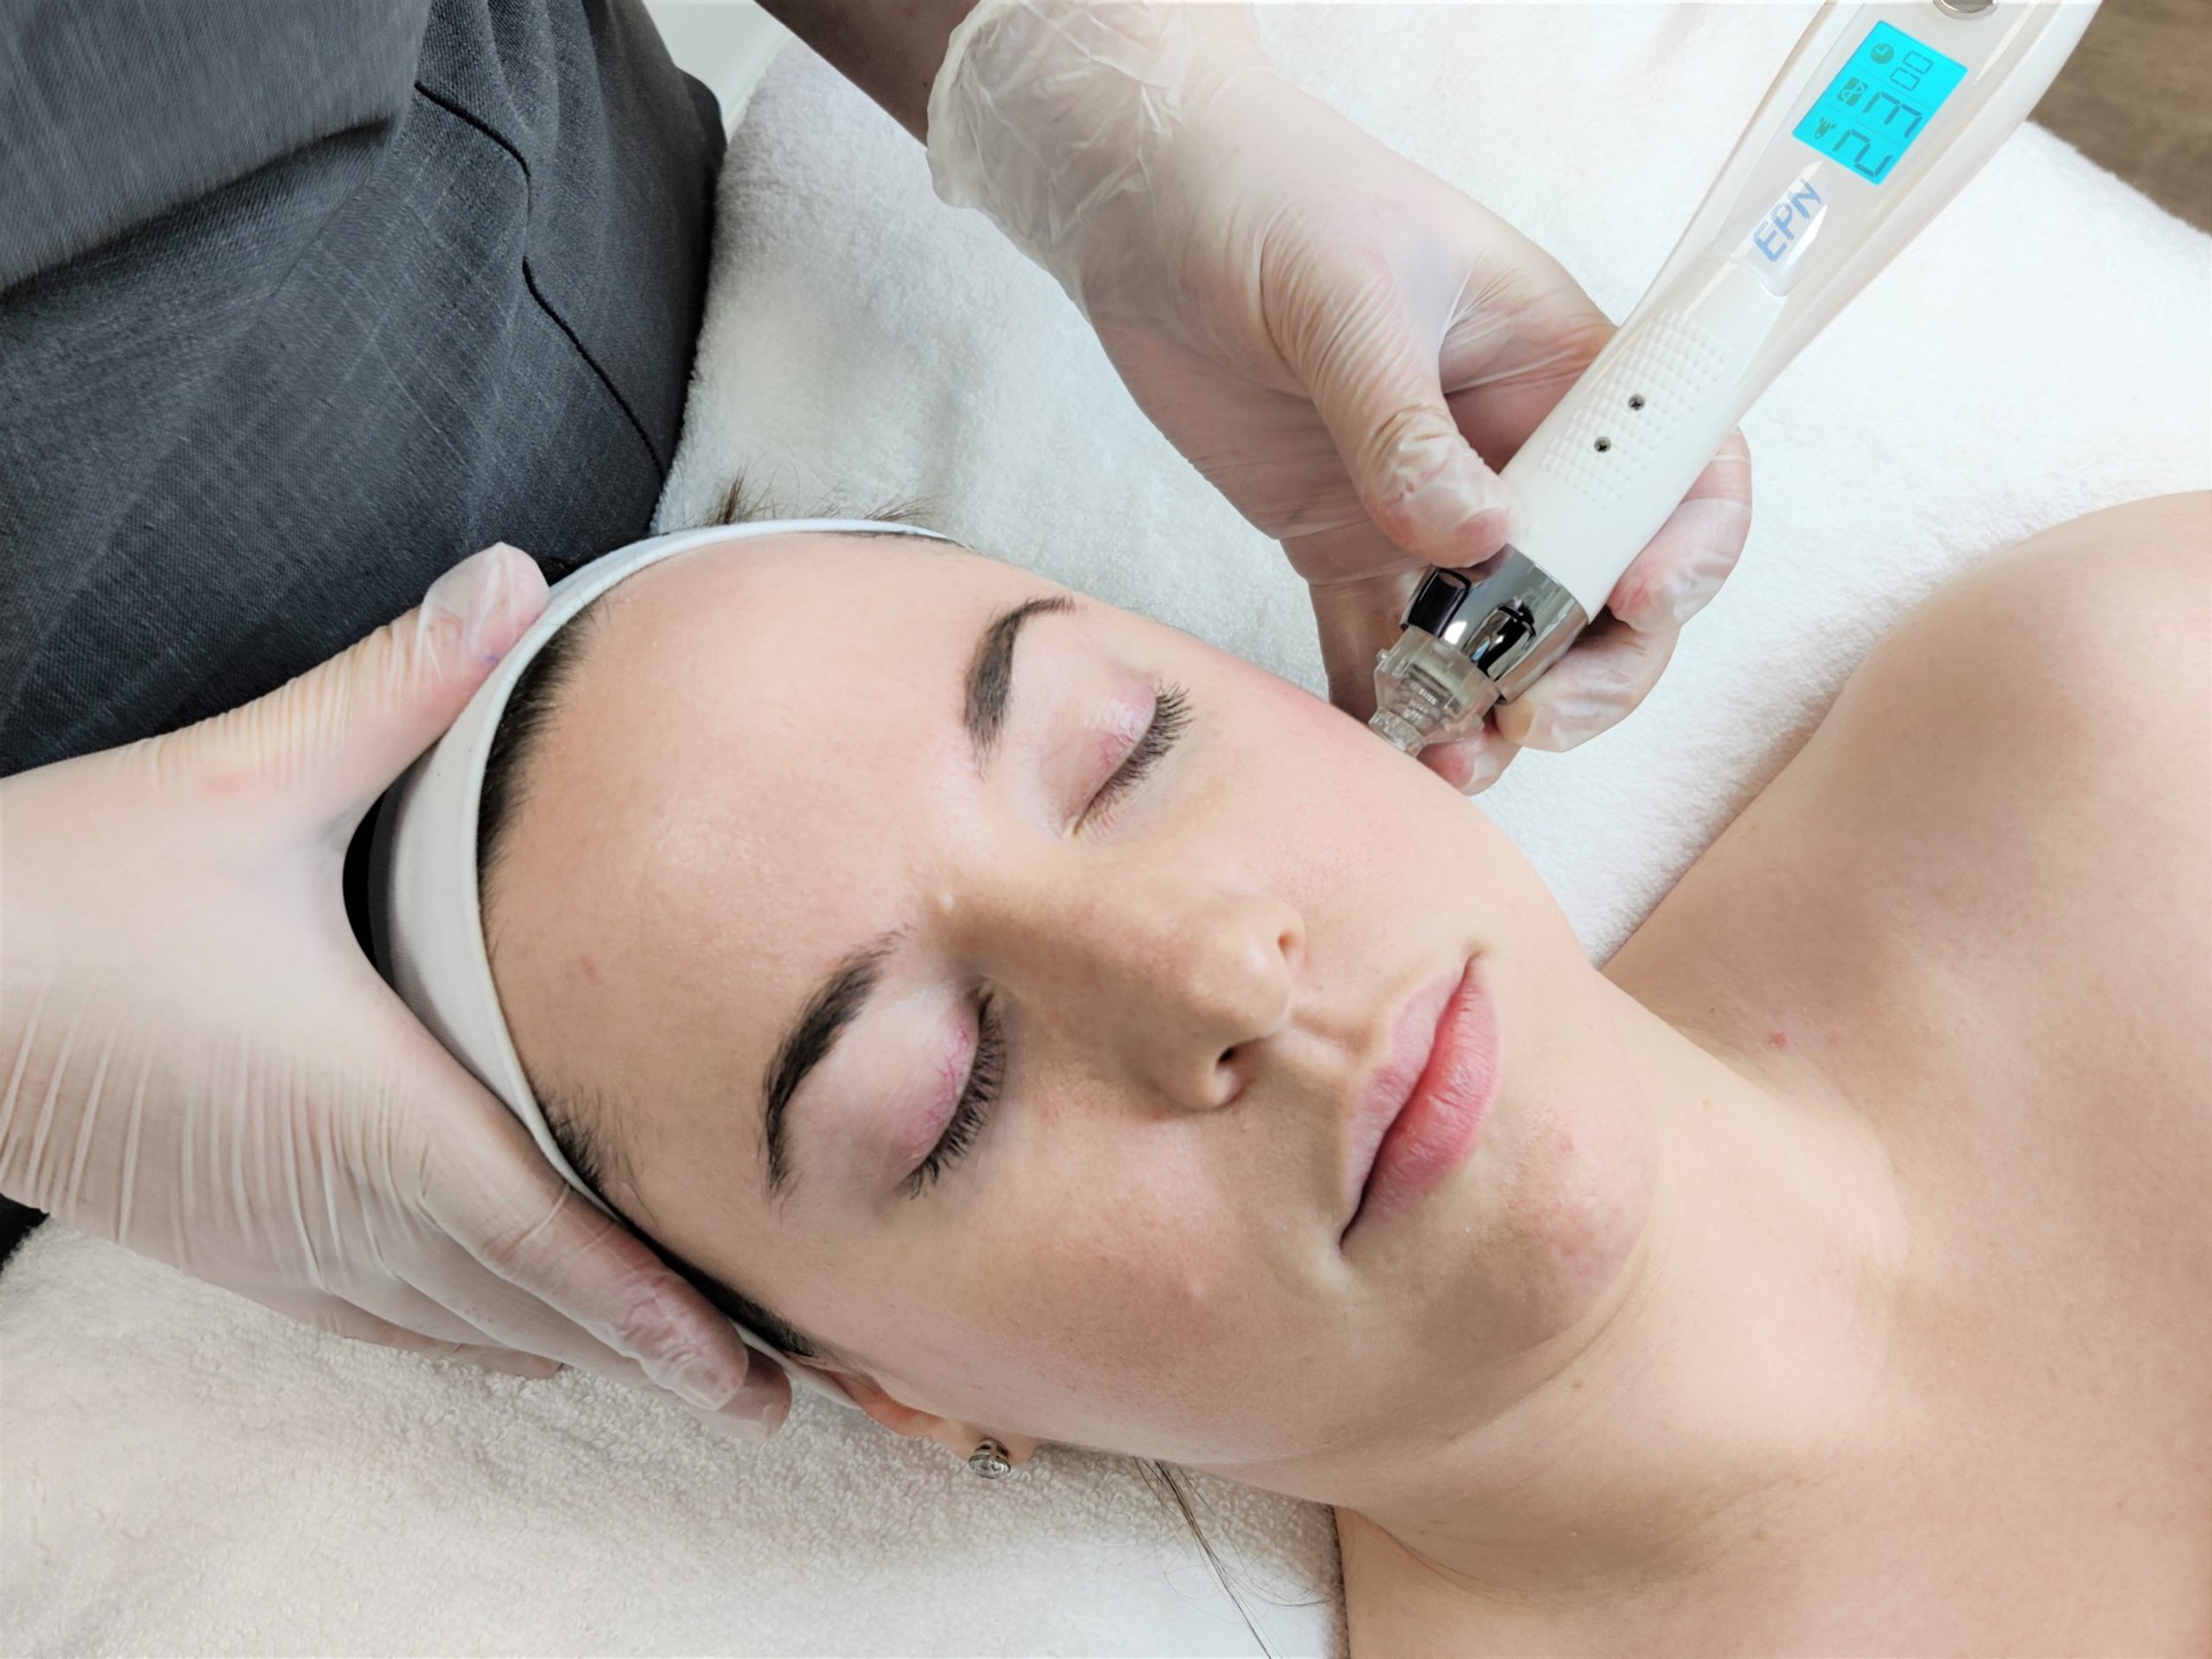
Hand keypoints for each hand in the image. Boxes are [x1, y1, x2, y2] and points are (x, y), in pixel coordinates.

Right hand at [0, 544, 788, 1432]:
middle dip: (658, 1357)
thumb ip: (392, 690)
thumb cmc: (65, 896)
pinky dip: (483, 1338)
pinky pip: (391, 1322)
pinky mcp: (240, 1249)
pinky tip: (527, 1342)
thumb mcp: (241, 784)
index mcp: (367, 1116)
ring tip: (688, 1373)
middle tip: (779, 1392)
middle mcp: (340, 1208)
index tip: (758, 1380)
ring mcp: (285, 1246)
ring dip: (581, 1352)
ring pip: (468, 1329)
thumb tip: (510, 575)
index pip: (549, 1250)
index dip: (662, 1323)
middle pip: (531, 1315)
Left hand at [929, 2, 1751, 791]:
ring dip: (1489, 712)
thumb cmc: (1274, 202)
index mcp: (1561, 371)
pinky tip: (1375, 755)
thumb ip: (1404, 422)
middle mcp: (1519, 453)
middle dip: (1591, 668)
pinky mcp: (1346, 547)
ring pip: (1500, 640)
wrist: (1146, 211)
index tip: (1637, 600)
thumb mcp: (1345, 295)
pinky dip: (1387, 709)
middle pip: (1604, 588)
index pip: (1680, 467)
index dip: (1689, 546)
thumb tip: (1476, 541)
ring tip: (1445, 762)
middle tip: (1527, 715)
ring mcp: (1433, 511)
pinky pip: (1382, 649)